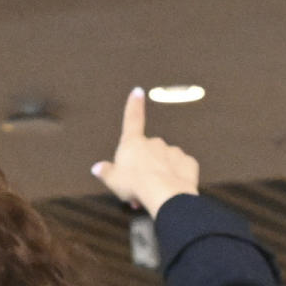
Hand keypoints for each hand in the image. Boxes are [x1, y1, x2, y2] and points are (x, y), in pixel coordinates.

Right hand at [91, 89, 200, 214]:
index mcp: (133, 144)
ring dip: (161, 174)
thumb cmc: (136, 185)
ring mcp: (172, 151)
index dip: (134, 105)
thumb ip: (106, 172)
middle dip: (146, 166)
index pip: (132, 119)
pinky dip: (177, 177)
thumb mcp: (113, 180)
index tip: (137, 91)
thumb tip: (98, 168)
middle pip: (148, 151)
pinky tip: (171, 188)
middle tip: (140, 186)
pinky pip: (181, 169)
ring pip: (166, 161)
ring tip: (155, 192)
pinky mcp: (187, 163)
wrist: (164, 193)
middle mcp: (154, 143)